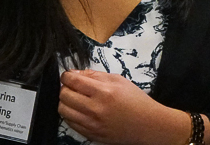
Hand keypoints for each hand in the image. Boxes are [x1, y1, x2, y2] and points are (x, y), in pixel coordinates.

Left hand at [59, 69, 198, 144]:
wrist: (146, 124)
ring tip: (75, 98)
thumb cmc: (135, 100)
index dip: (66, 76)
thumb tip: (78, 73)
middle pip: (64, 96)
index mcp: (104, 91)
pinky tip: (80, 109)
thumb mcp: (119, 80)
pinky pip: (70, 123)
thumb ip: (97, 75)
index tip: (67, 75)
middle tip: (72, 86)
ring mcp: (91, 124)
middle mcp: (95, 109)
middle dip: (65, 87)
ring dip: (66, 101)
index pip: (74, 81)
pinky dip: (71, 114)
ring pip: (63, 110)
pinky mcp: (89, 135)